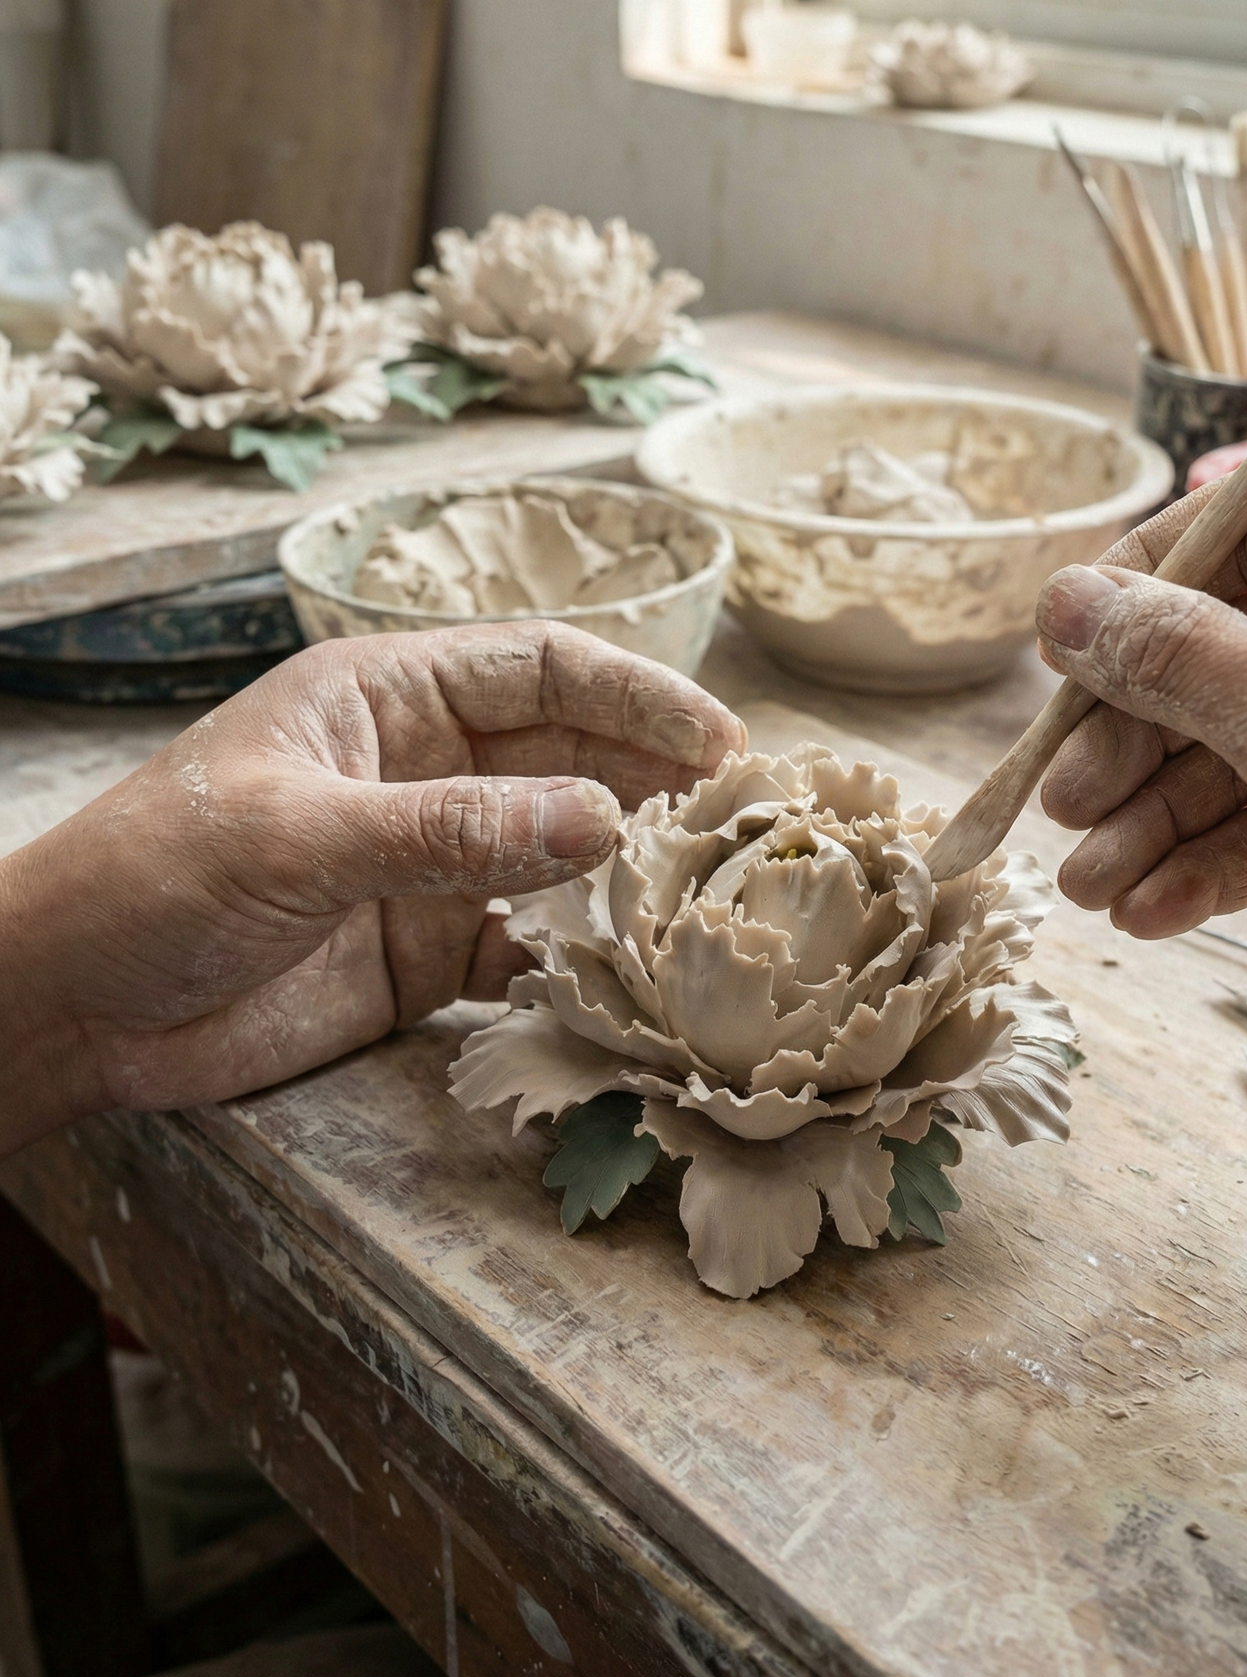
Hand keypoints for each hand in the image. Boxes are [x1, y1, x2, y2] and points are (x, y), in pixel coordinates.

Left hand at [0, 623, 744, 1152]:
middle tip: (747, 826)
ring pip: (562, 855)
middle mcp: (424, 772)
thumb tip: (600, 820)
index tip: (722, 742)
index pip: (544, 670)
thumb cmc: (151, 879)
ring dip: (631, 874)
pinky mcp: (422, 957)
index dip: (640, 696)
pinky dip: (578, 968)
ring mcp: (428, 866)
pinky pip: (526, 953)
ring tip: (713, 901)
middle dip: (657, 784)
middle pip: (572, 757)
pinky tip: (629, 985)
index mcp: (388, 698)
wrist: (69, 1006)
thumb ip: (448, 829)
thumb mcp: (297, 837)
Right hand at [1032, 464, 1246, 1036]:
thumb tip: (1065, 601)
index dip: (1147, 578)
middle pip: (1222, 649)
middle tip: (1066, 798)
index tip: (1062, 646)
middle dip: (1133, 735)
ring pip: (1234, 751)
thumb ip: (1179, 655)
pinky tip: (1147, 911)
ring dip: (1148, 820)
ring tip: (1089, 884)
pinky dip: (1200, 869)